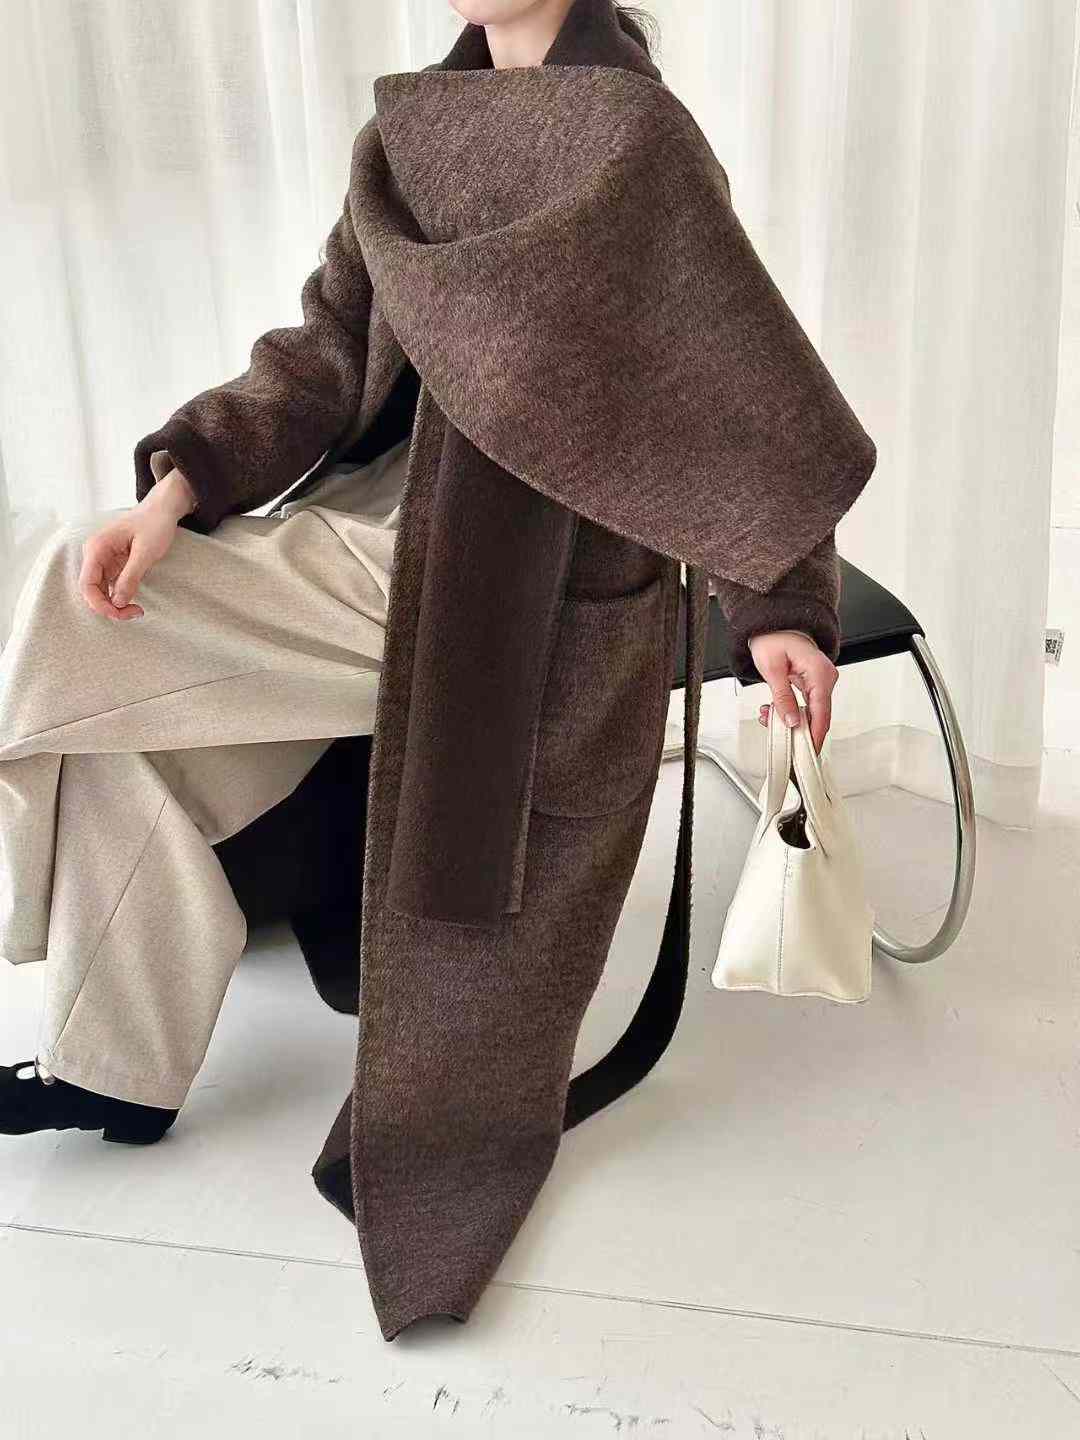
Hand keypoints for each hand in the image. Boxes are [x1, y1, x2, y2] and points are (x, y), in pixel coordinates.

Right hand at [77, 468, 194, 619]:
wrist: (162, 509)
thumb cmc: (154, 524)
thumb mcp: (145, 552)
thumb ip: (130, 577)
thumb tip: (117, 602)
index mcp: (97, 548)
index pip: (87, 584)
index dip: (100, 604)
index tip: (120, 613)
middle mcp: (95, 555)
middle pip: (92, 591)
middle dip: (110, 607)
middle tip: (135, 613)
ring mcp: (103, 561)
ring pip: (101, 592)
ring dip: (116, 605)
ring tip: (137, 610)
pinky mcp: (113, 565)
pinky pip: (110, 587)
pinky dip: (120, 598)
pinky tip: (134, 602)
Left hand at [748, 629, 837, 753]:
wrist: (773, 624)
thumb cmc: (773, 638)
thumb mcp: (772, 669)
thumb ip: (782, 697)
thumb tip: (792, 721)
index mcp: (819, 672)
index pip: (821, 712)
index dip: (814, 734)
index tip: (808, 752)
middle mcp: (826, 677)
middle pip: (819, 715)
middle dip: (798, 729)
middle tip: (781, 739)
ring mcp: (822, 681)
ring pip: (812, 712)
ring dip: (792, 720)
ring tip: (769, 717)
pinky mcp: (814, 684)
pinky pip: (808, 705)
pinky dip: (792, 711)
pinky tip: (775, 711)